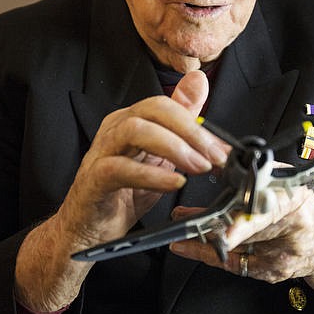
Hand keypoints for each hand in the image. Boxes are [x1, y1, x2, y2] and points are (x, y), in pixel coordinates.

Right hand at [15, 70, 228, 311]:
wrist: (88, 231)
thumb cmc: (123, 194)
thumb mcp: (161, 157)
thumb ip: (181, 121)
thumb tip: (199, 82)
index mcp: (131, 120)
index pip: (169, 106)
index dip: (200, 124)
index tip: (225, 149)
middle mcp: (115, 128)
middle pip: (155, 109)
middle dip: (192, 131)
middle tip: (216, 157)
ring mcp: (102, 152)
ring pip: (137, 130)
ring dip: (175, 147)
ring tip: (199, 168)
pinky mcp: (94, 179)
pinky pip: (120, 168)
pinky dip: (152, 175)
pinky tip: (175, 184)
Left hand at [170, 182, 313, 300]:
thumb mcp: (294, 181)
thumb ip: (262, 174)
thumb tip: (221, 158)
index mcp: (298, 194)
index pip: (267, 198)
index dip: (244, 205)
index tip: (226, 209)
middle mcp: (295, 223)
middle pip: (248, 222)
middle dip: (216, 219)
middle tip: (187, 217)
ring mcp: (287, 251)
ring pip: (239, 243)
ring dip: (205, 237)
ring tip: (180, 231)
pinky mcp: (279, 270)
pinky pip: (239, 263)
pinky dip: (212, 255)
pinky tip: (189, 248)